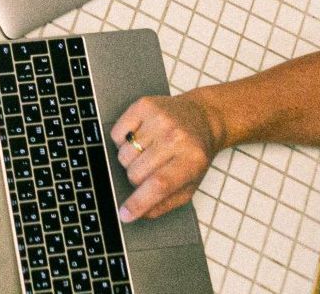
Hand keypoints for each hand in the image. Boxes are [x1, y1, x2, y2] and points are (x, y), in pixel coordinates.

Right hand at [110, 93, 225, 220]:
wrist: (203, 117)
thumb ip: (166, 203)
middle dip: (137, 179)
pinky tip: (138, 138)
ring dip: (130, 161)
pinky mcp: (144, 106)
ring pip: (123, 155)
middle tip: (150, 170)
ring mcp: (159, 119)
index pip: (159, 185)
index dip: (138, 202)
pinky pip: (116, 134)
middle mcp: (175, 137)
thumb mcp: (191, 184)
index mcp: (191, 161)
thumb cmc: (195, 153)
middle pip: (135, 172)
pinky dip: (122, 141)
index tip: (125, 214)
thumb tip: (139, 214)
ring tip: (146, 153)